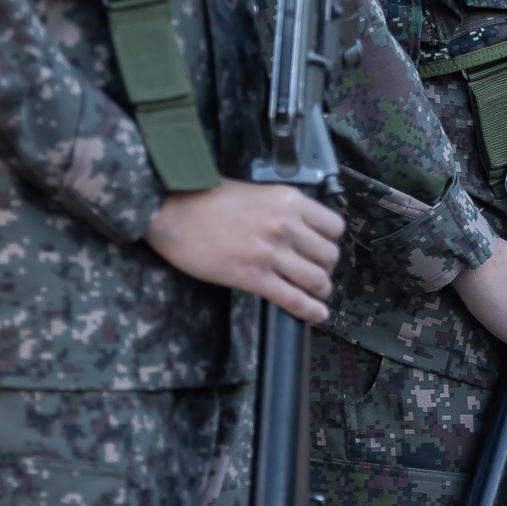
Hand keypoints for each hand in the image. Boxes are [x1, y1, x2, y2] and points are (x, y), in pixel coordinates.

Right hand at [146, 179, 344, 322]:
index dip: (330, 240)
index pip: (334, 226)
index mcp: (288, 200)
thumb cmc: (204, 197)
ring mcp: (270, 253)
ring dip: (319, 289)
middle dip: (325, 267)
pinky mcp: (253, 278)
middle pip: (329, 255)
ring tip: (314, 292)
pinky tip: (316, 314)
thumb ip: (280, 208)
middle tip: (315, 271)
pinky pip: (293, 299)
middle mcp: (286, 225)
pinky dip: (310, 310)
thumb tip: (297, 227)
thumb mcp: (254, 191)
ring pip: (317, 279)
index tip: (322, 247)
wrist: (172, 210)